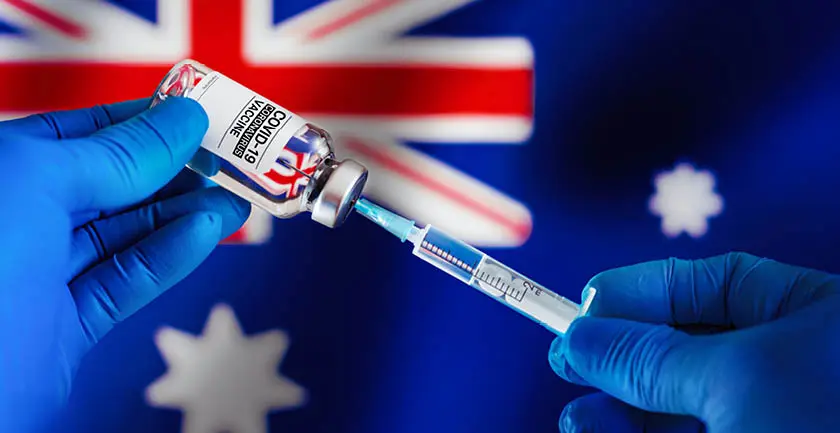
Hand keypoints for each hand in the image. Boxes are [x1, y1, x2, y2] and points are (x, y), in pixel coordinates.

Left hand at [0, 98, 249, 429]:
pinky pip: (127, 282)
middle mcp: (19, 221)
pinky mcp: (65, 326)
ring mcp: (41, 276)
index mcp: (2, 172)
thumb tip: (181, 122)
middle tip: (227, 160)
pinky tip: (205, 234)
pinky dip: (169, 258)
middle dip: (174, 171)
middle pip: (112, 186)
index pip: (81, 134)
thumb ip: (116, 154)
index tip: (195, 115)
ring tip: (233, 200)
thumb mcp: (38, 181)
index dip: (141, 121)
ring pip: (127, 236)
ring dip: (185, 215)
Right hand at [548, 252, 839, 432]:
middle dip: (623, 358)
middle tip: (566, 363)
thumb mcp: (740, 380)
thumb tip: (579, 334)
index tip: (584, 307)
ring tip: (578, 421)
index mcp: (818, 319)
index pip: (718, 285)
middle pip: (687, 348)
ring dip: (620, 411)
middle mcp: (794, 368)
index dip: (645, 290)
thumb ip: (652, 354)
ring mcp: (772, 420)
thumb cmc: (829, 426)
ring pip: (678, 406)